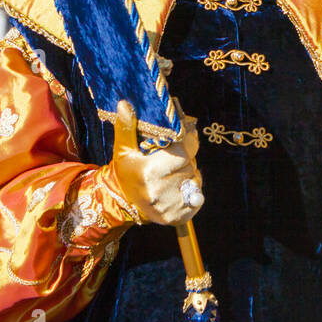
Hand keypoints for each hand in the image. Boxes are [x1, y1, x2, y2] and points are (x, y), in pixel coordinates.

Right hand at [104, 100, 202, 225]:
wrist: (123, 204)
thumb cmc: (127, 173)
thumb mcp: (124, 150)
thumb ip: (126, 127)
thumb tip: (125, 104)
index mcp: (150, 172)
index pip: (184, 149)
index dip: (188, 140)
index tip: (185, 136)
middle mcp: (161, 191)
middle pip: (191, 163)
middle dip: (186, 157)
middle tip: (171, 158)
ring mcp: (170, 206)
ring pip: (195, 179)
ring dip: (189, 173)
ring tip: (171, 174)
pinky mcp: (178, 217)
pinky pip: (198, 197)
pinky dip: (192, 191)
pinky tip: (176, 188)